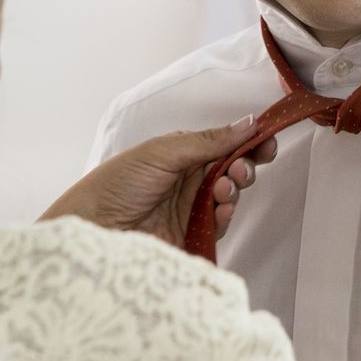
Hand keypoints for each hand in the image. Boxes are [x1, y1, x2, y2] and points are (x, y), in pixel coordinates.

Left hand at [39, 119, 278, 246]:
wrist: (93, 229)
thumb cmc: (118, 183)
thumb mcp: (163, 152)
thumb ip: (209, 141)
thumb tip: (248, 123)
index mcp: (182, 154)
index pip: (224, 145)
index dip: (247, 143)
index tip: (267, 141)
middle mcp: (188, 181)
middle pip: (231, 171)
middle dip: (244, 167)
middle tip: (241, 169)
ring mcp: (190, 210)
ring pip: (228, 197)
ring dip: (233, 190)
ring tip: (224, 190)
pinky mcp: (190, 237)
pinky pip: (218, 226)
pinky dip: (225, 216)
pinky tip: (220, 210)